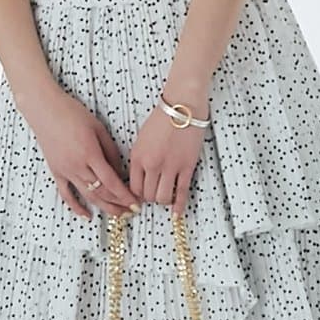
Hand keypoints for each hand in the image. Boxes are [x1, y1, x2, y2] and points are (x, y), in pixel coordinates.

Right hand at [16, 81, 141, 220]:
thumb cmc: (71, 113)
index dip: (125, 195)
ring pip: (88, 196)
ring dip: (104, 207)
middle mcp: (77, 166)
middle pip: (102, 193)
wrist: (44, 109)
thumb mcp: (98, 128)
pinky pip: (66, 194)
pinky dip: (76, 207)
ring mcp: (65, 171)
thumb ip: (111, 151)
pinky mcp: (56, 172)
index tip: (136, 202)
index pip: (112, 182)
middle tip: (132, 211)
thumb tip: (120, 170)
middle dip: (119, 204)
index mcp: (90, 154)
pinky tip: (86, 215)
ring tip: (118, 215)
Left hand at [128, 90, 207, 217]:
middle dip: (150, 199)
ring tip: (167, 196)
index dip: (136, 196)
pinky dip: (179, 206)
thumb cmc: (163, 118)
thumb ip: (139, 158)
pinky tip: (177, 214)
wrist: (183, 105)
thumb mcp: (142, 138)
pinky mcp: (186, 167)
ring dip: (163, 200)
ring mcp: (170, 167)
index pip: (132, 187)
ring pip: (162, 198)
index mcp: (137, 156)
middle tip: (155, 195)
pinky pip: (181, 192)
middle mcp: (152, 164)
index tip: (140, 198)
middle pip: (147, 195)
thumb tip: (139, 177)